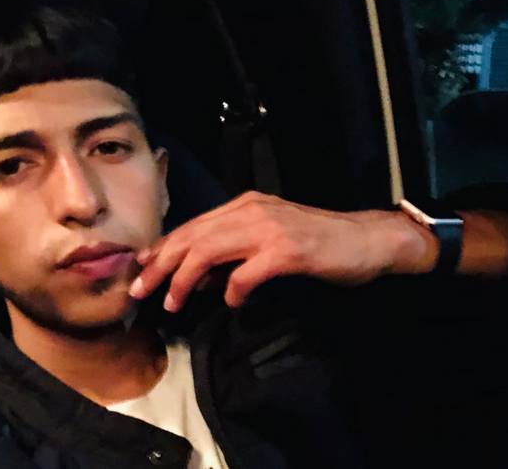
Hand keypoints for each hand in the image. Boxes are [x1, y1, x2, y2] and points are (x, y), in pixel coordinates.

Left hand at [128, 191, 436, 310]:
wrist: (365, 239)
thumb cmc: (318, 241)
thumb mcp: (268, 238)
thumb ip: (234, 252)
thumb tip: (198, 278)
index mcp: (246, 205)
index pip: (194, 225)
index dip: (164, 247)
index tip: (142, 268)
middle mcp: (253, 210)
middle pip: (193, 236)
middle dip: (161, 264)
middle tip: (142, 290)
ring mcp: (270, 229)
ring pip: (210, 250)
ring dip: (185, 279)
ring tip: (173, 303)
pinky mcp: (288, 251)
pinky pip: (247, 273)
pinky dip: (233, 290)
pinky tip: (232, 303)